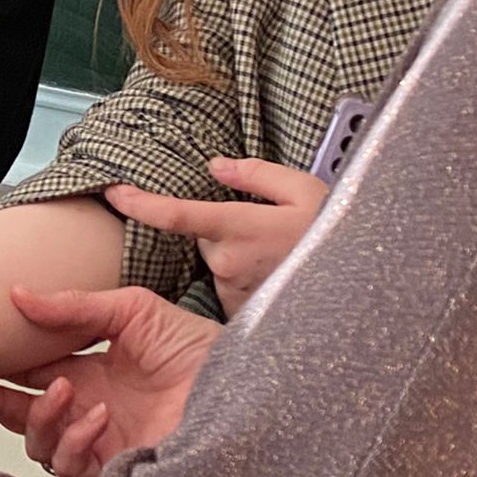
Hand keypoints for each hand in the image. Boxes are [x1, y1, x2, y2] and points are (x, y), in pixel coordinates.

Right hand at [0, 286, 220, 476]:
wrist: (244, 389)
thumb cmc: (202, 351)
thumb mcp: (133, 311)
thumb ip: (74, 306)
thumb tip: (18, 294)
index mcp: (92, 372)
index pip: (32, 374)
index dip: (1, 367)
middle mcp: (91, 409)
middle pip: (24, 414)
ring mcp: (102, 441)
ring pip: (40, 443)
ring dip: (40, 416)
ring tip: (63, 390)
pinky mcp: (117, 468)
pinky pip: (71, 464)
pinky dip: (76, 438)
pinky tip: (97, 416)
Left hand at [105, 157, 327, 316]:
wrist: (363, 287)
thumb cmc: (335, 235)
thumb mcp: (304, 190)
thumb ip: (256, 174)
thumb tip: (216, 166)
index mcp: (238, 225)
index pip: (176, 215)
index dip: (140, 203)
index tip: (113, 192)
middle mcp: (227, 260)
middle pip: (204, 236)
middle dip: (224, 229)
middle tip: (266, 229)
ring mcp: (231, 288)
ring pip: (218, 260)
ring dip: (238, 254)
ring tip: (278, 256)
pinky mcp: (238, 310)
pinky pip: (231, 284)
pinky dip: (247, 277)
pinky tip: (276, 276)